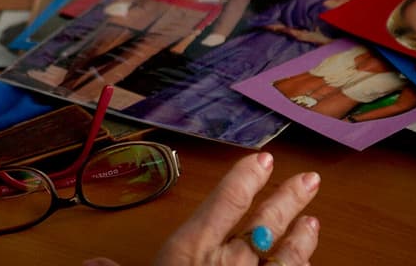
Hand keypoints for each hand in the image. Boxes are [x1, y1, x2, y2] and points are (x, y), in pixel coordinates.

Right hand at [153, 152, 319, 265]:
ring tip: (312, 221)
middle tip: (309, 179)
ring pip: (286, 256)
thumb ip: (137, 263)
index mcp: (194, 248)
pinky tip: (306, 263)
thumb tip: (103, 257)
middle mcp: (230, 262)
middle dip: (289, 199)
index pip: (228, 200)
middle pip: (266, 222)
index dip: (248, 176)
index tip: (264, 159)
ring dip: (301, 238)